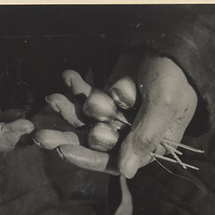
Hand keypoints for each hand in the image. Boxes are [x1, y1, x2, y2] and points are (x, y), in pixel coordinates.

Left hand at [34, 53, 197, 178]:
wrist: (171, 41)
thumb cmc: (174, 75)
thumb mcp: (164, 105)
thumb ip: (144, 137)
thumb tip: (126, 173)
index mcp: (149, 146)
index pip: (114, 161)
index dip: (87, 158)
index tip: (62, 150)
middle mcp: (130, 136)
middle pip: (92, 144)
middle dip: (66, 138)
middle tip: (40, 136)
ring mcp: (117, 117)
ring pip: (85, 121)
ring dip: (67, 110)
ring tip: (52, 98)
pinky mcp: (107, 99)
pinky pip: (87, 99)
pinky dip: (76, 89)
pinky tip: (67, 77)